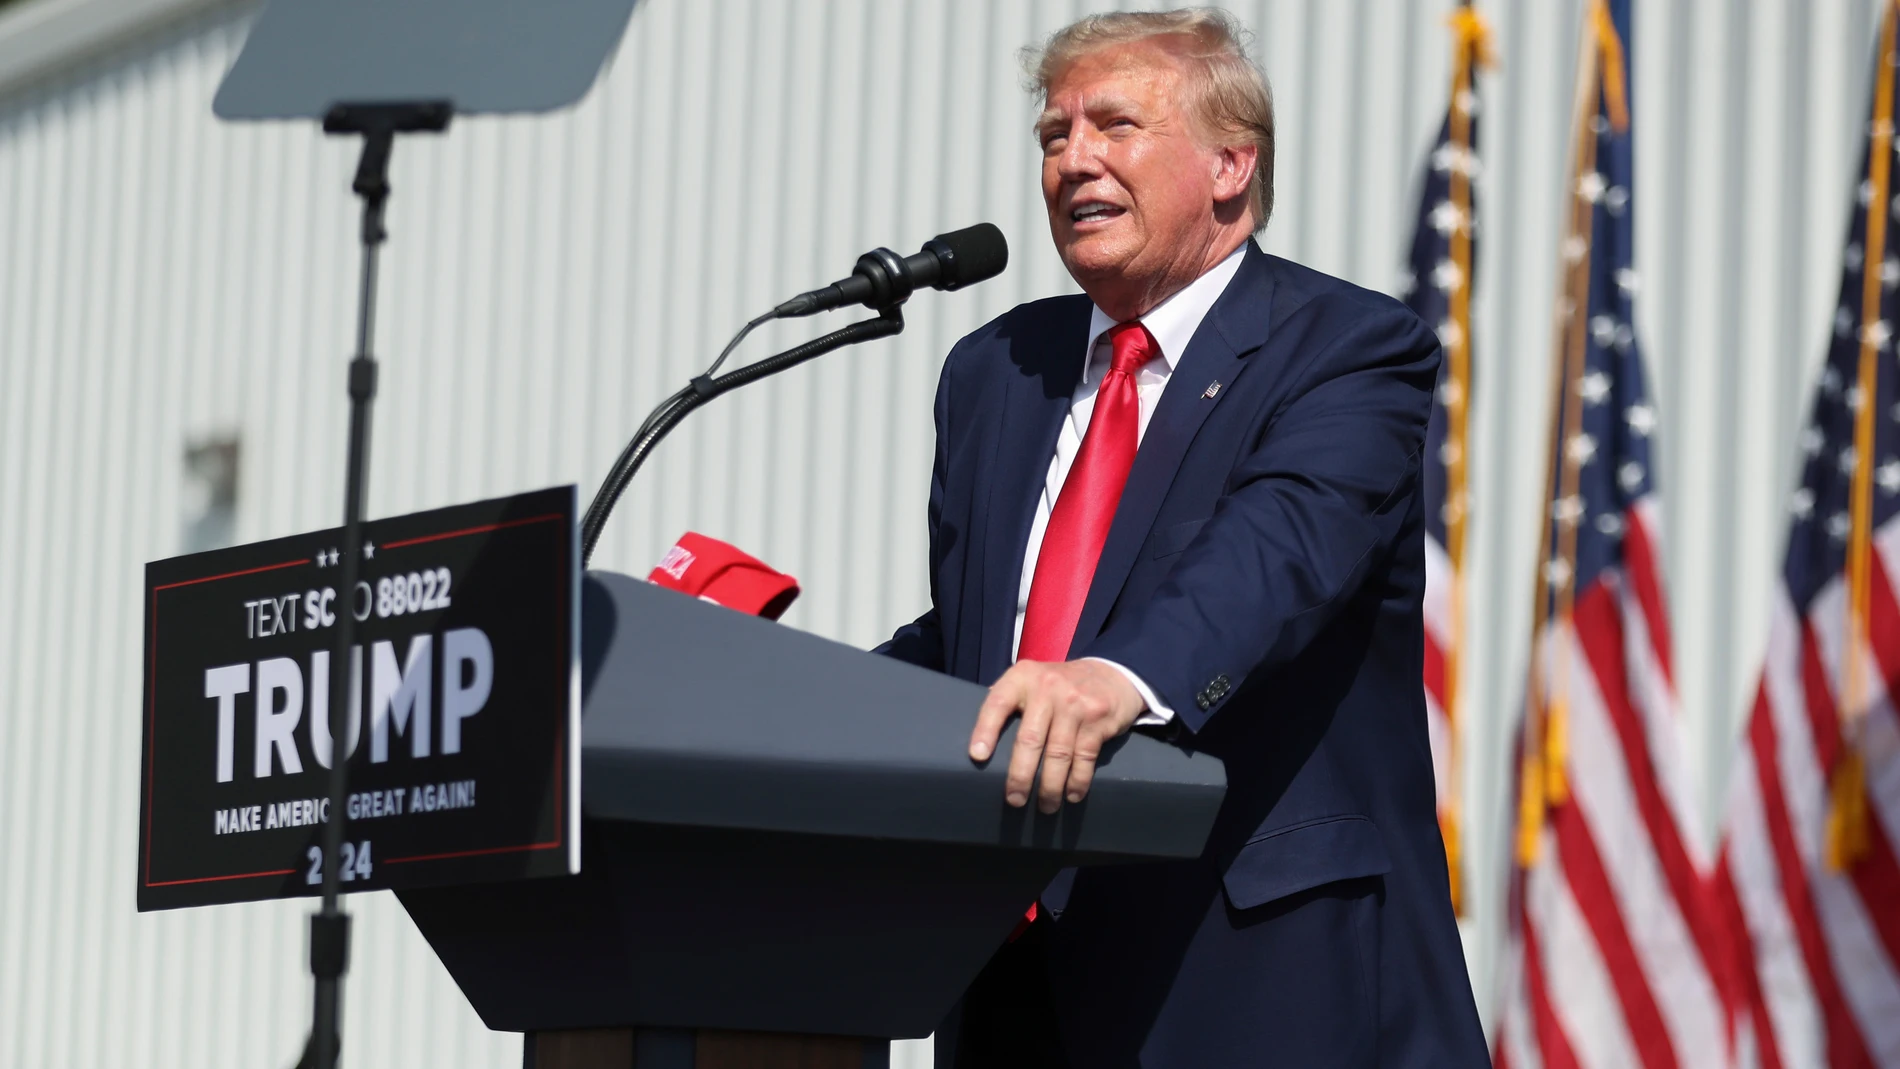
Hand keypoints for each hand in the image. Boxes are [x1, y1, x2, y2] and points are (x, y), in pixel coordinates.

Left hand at [969, 659, 1145, 813]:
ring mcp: (1075, 703)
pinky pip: (1084, 758)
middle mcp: (1047, 688)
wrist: (1111, 675)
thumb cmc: (1059, 687)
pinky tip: (1071, 795)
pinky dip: (1077, 781)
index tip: (978, 757)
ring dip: (1050, 787)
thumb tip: (980, 742)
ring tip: (1045, 807)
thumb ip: (1009, 700)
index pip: (997, 703)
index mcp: (1022, 677)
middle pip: (1029, 739)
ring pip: (1058, 755)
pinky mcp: (1097, 719)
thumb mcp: (1032, 680)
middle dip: (1020, 776)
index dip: (985, 730)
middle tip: (1014, 800)